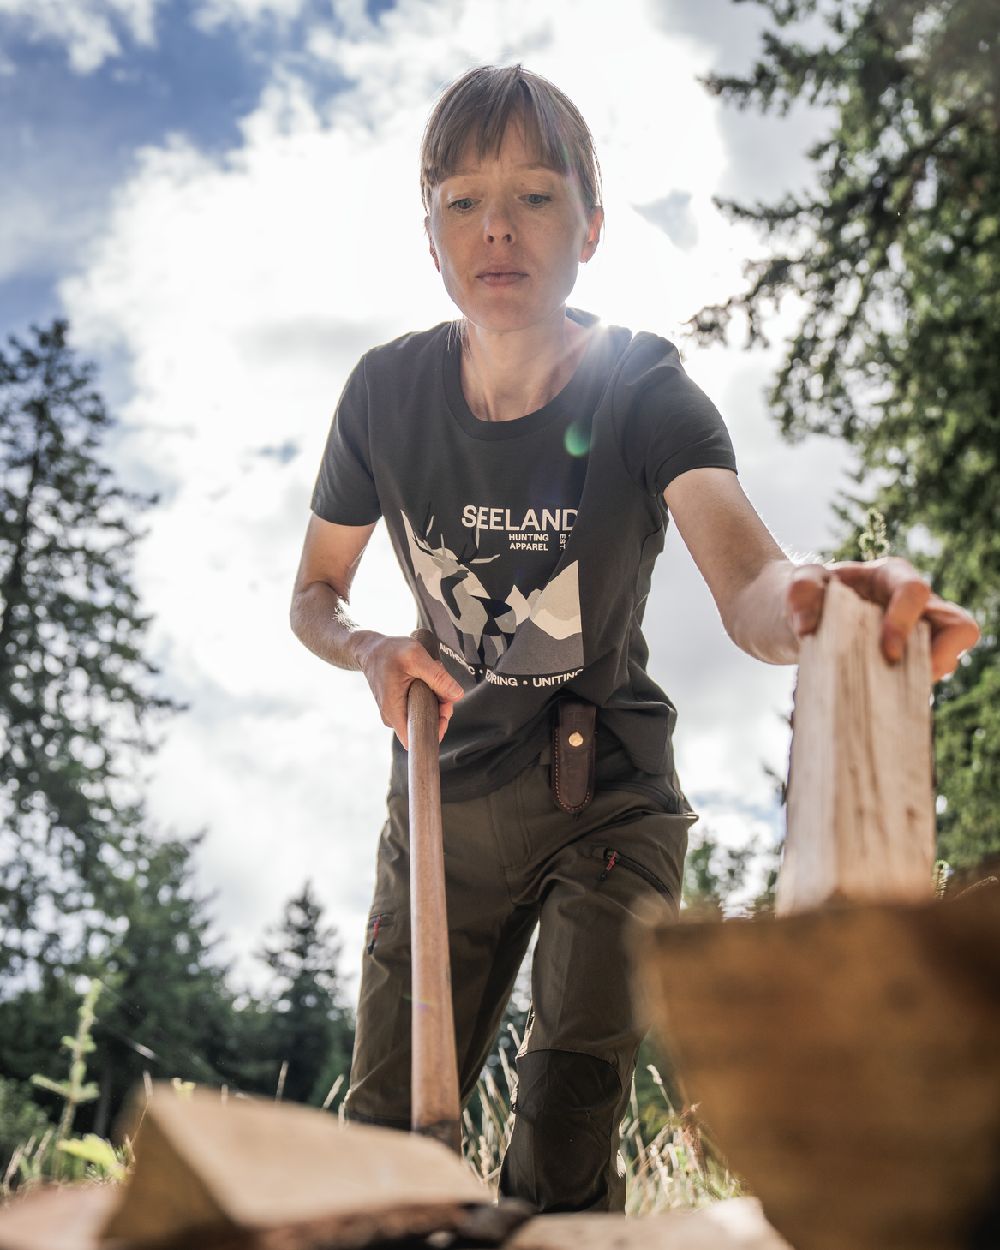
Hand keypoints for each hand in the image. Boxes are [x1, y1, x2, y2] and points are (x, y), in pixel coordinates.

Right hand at [355, 634, 463, 747]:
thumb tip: (457, 695)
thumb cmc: (389, 652)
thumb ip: (438, 677)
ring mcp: (396, 713)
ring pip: (425, 716)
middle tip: (443, 688)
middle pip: (425, 726)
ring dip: (435, 700)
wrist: (370, 648)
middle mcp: (393, 716)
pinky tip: (427, 680)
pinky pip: (420, 708)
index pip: (415, 739)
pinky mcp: (399, 707)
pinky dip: (428, 696)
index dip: (435, 731)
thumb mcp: (416, 658)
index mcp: (394, 710)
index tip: (444, 713)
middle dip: (440, 709)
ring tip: (432, 678)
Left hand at [787, 556, 979, 680]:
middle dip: (942, 654)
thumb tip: (808, 628)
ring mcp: (916, 636)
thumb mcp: (798, 585)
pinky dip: (911, 695)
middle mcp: (913, 606)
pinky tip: (885, 705)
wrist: (796, 620)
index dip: (906, 621)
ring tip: (897, 694)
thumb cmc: (806, 596)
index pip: (914, 591)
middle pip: (957, 626)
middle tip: (914, 677)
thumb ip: (800, 591)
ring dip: (928, 678)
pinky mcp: (907, 664)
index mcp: (889, 577)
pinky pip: (924, 680)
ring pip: (949, 656)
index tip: (888, 653)